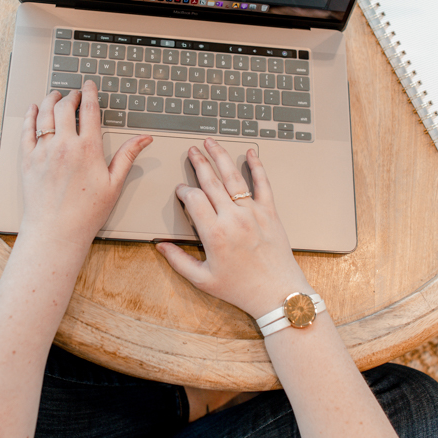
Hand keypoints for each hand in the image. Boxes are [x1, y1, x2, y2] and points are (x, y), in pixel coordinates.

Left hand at [19, 82, 151, 252]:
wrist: (56, 231)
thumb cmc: (86, 212)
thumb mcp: (114, 184)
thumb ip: (127, 156)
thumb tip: (144, 138)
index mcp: (88, 149)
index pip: (89, 110)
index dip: (89, 93)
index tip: (89, 85)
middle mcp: (64, 145)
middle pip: (65, 107)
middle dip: (71, 95)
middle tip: (74, 92)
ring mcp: (43, 151)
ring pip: (45, 114)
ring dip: (51, 99)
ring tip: (55, 95)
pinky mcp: (27, 159)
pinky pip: (26, 129)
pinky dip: (31, 115)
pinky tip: (34, 109)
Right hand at [156, 139, 311, 320]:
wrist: (277, 293)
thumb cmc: (241, 289)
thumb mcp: (202, 279)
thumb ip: (178, 261)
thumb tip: (160, 246)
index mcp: (215, 234)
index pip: (194, 199)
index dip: (184, 190)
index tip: (180, 189)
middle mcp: (233, 218)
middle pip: (211, 181)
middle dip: (199, 162)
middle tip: (192, 150)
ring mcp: (253, 213)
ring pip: (233, 177)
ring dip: (220, 157)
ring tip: (211, 143)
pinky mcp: (270, 213)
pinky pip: (263, 184)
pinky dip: (257, 166)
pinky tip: (250, 154)